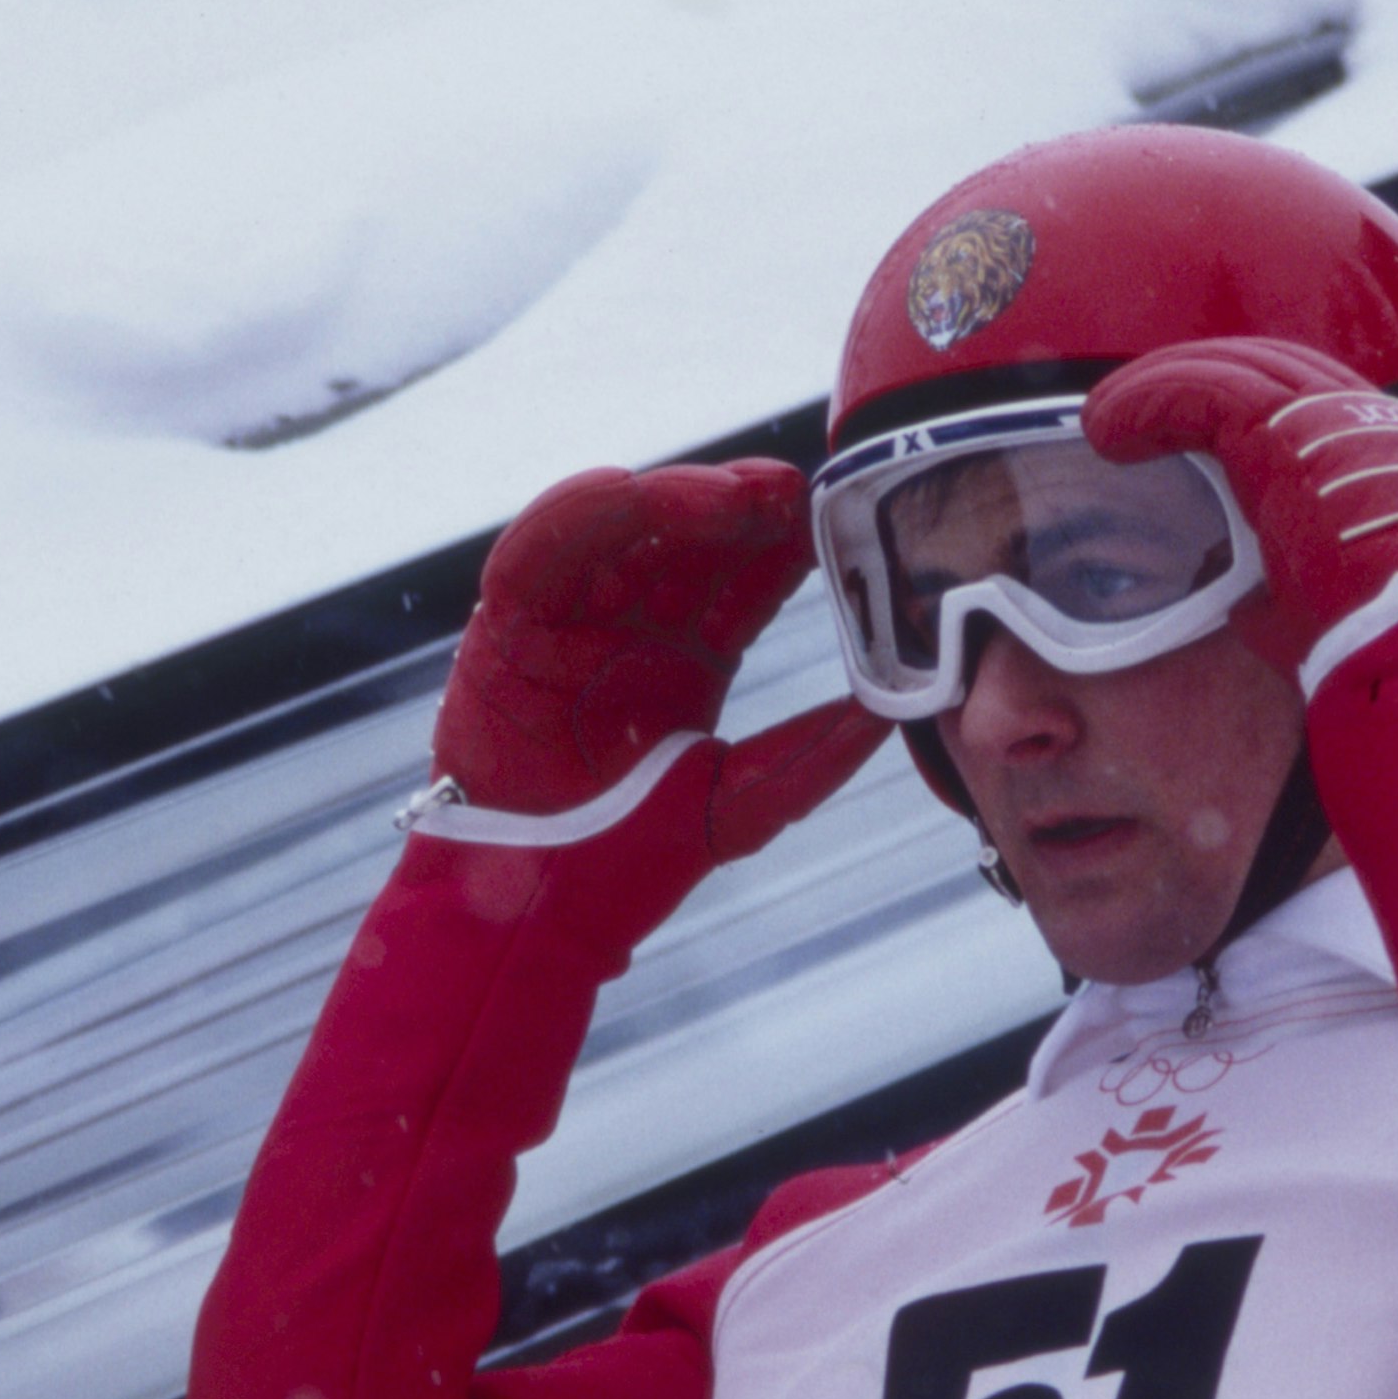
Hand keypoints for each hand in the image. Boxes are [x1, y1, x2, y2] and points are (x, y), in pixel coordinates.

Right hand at [438, 459, 886, 851]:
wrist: (541, 905)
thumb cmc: (631, 860)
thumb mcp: (741, 804)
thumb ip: (812, 756)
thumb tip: (890, 710)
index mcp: (688, 659)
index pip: (744, 581)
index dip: (786, 548)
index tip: (832, 525)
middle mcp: (632, 626)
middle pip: (691, 541)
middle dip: (741, 509)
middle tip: (793, 493)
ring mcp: (571, 619)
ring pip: (623, 529)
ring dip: (677, 500)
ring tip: (735, 497)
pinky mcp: (507, 624)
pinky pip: (539, 549)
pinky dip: (580, 512)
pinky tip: (632, 493)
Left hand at [1083, 338, 1397, 676]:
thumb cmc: (1381, 646)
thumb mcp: (1337, 613)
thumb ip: (1289, 597)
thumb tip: (1246, 611)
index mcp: (1397, 459)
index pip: (1318, 405)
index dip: (1251, 406)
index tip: (1201, 425)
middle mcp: (1373, 422)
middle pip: (1276, 371)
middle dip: (1204, 380)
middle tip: (1145, 407)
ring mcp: (1332, 417)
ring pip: (1233, 370)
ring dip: (1161, 388)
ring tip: (1107, 418)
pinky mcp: (1283, 429)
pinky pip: (1201, 391)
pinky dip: (1147, 402)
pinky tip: (1106, 427)